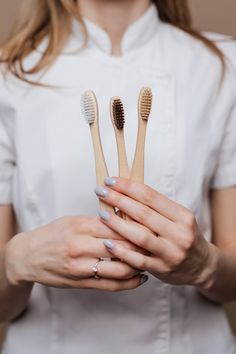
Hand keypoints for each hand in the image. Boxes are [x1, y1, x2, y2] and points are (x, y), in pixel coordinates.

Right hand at [4, 216, 147, 290]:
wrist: (28, 256)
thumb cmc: (52, 235)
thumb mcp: (73, 220)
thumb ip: (98, 222)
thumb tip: (126, 220)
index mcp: (80, 226)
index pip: (116, 225)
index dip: (137, 226)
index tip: (152, 225)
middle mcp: (81, 247)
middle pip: (121, 246)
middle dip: (143, 245)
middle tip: (158, 242)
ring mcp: (81, 267)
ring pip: (120, 268)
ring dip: (139, 265)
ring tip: (151, 259)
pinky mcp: (81, 283)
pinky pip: (111, 285)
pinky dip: (130, 283)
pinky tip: (140, 277)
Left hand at [95, 177, 217, 288]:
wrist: (202, 266)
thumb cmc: (183, 236)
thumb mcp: (178, 218)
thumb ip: (156, 207)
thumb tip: (124, 190)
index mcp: (182, 215)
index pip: (151, 196)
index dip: (128, 186)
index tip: (110, 180)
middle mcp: (179, 233)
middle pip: (143, 213)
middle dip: (118, 200)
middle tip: (100, 191)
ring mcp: (171, 253)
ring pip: (141, 236)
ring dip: (118, 224)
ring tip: (101, 214)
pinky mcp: (162, 269)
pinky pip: (138, 260)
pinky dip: (122, 251)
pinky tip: (108, 243)